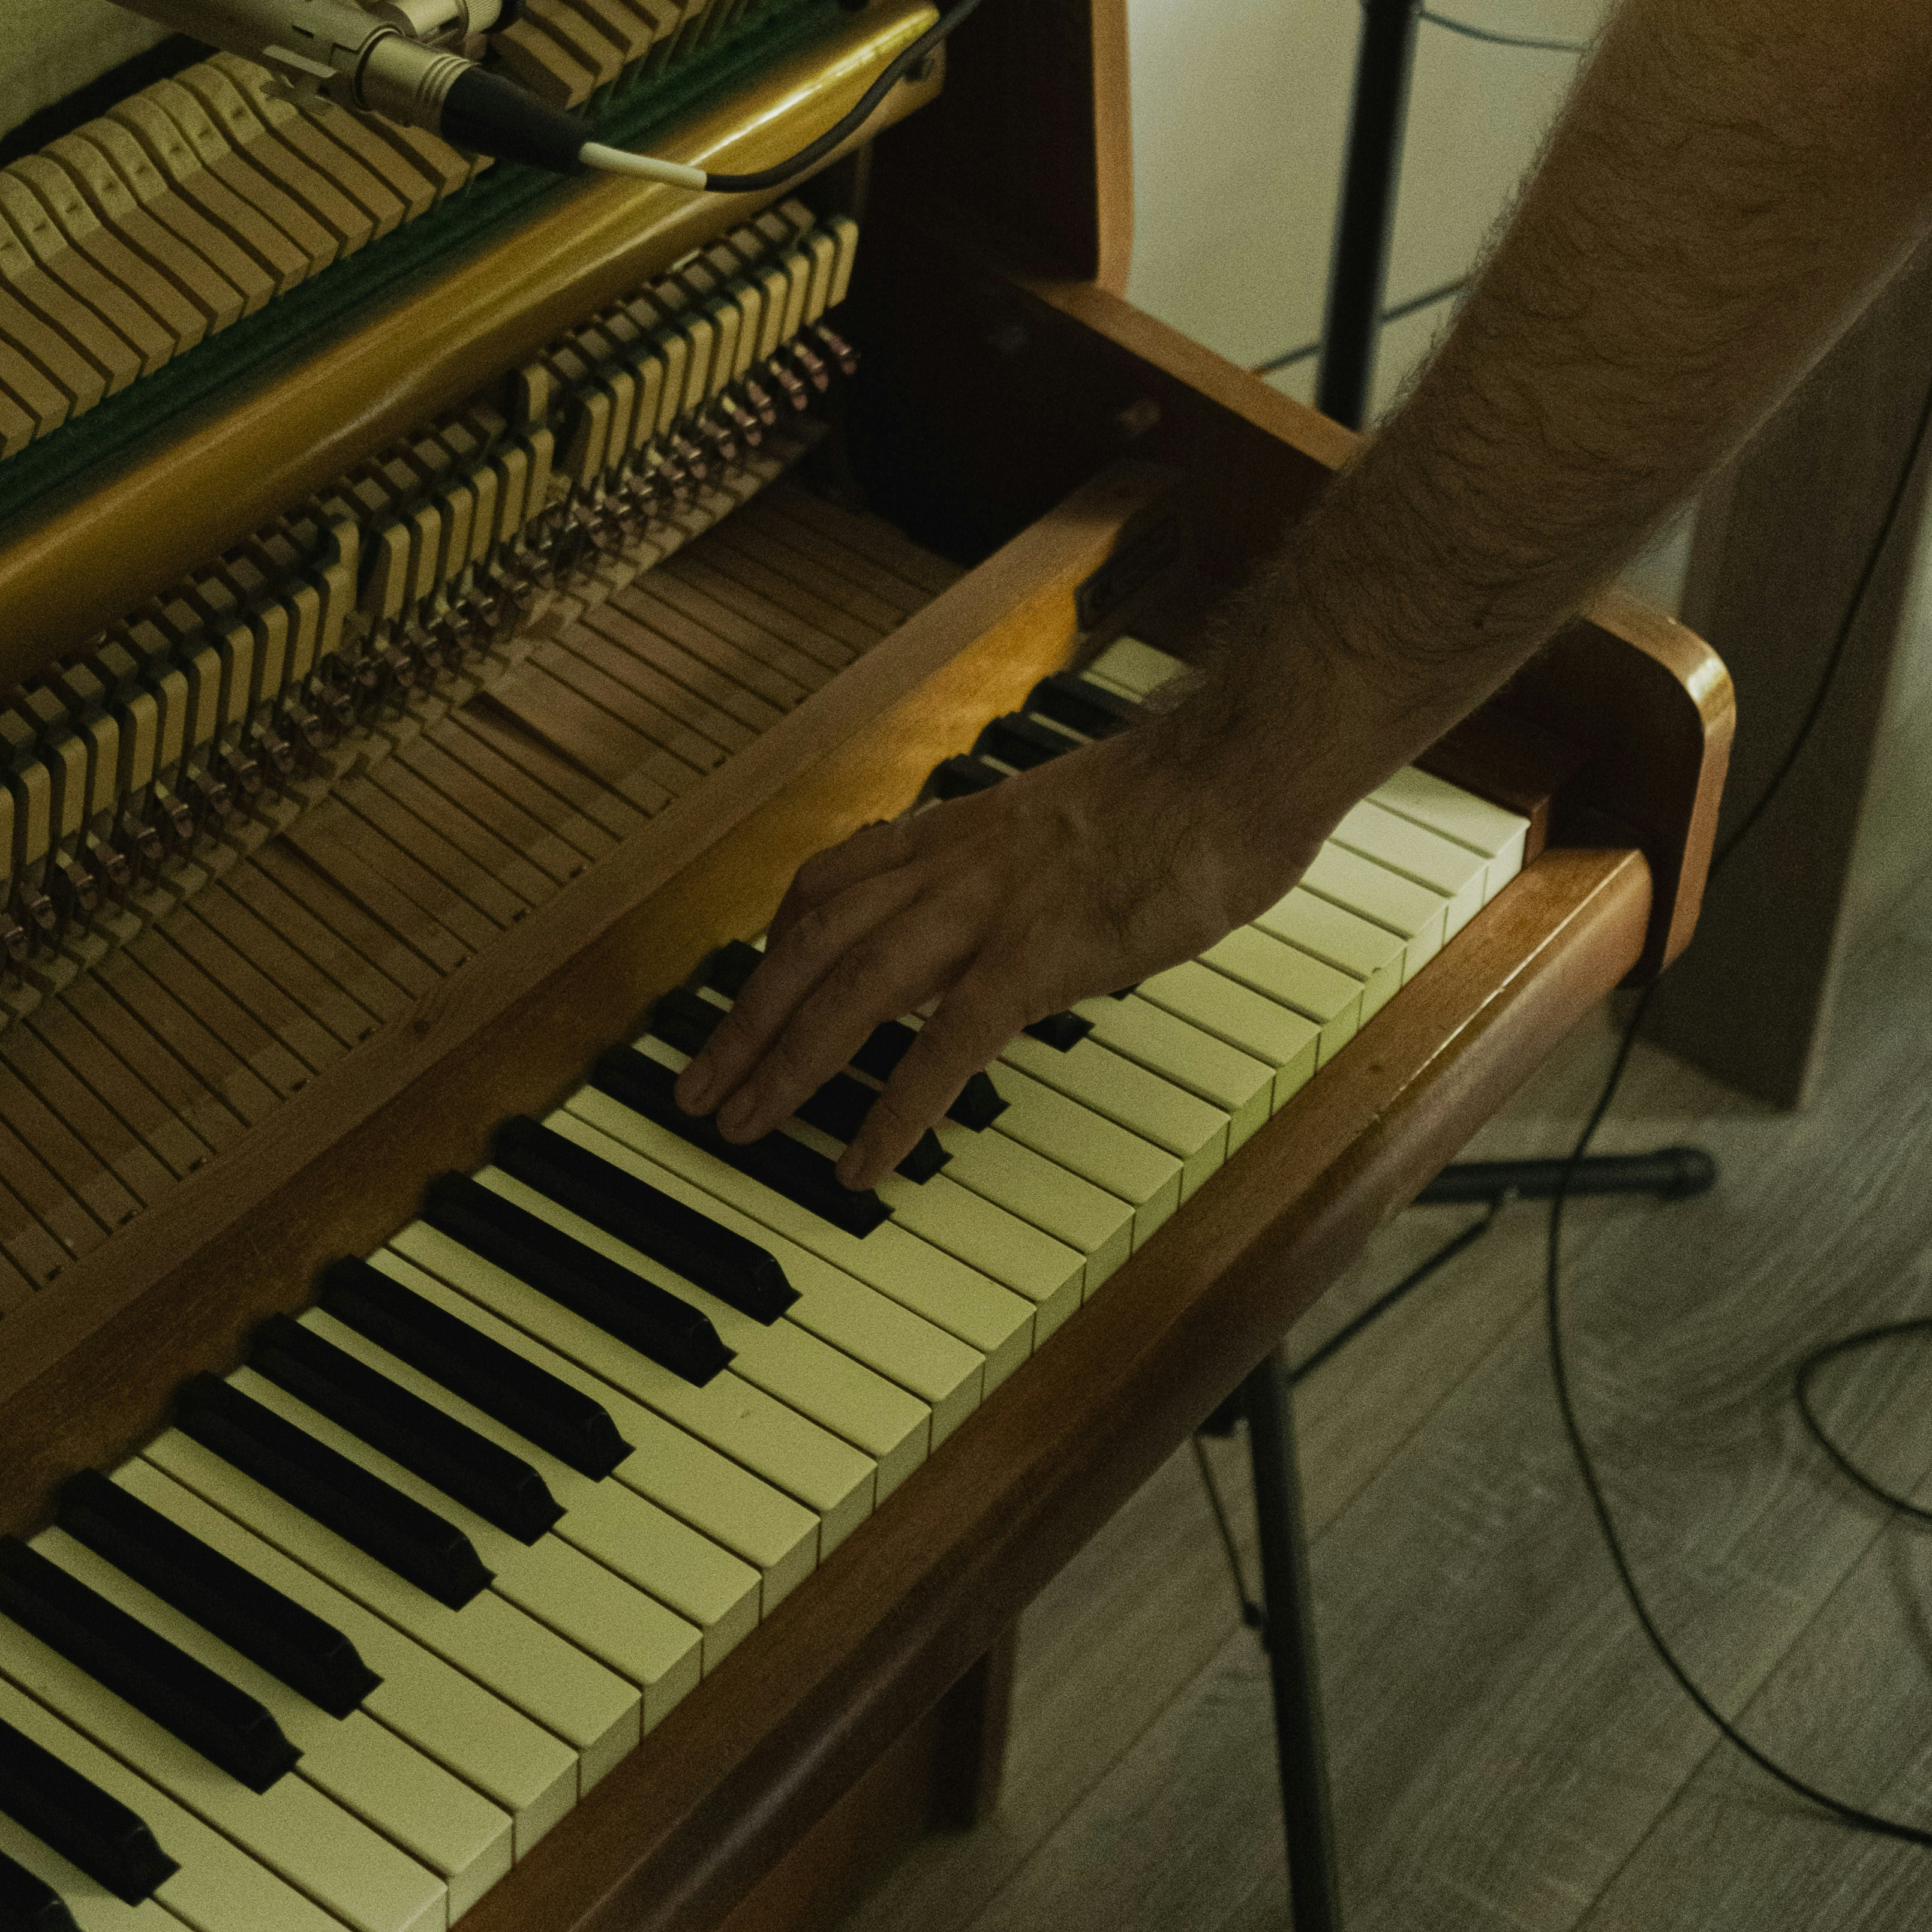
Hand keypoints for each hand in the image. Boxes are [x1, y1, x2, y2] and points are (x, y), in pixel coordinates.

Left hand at [671, 722, 1316, 1188]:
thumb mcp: (1069, 816)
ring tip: (743, 1129)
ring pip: (851, 991)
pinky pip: (944, 1045)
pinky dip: (893, 1109)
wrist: (1236, 768)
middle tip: (695, 1088)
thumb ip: (1020, 859)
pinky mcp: (1039, 957)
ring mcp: (990, 909)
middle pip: (811, 944)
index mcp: (959, 831)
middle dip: (744, 1021)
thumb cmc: (1178, 797)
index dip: (773, 946)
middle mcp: (952, 864)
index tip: (745, 995)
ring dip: (786, 1066)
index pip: (830, 884)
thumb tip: (1013, 896)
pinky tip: (864, 1163)